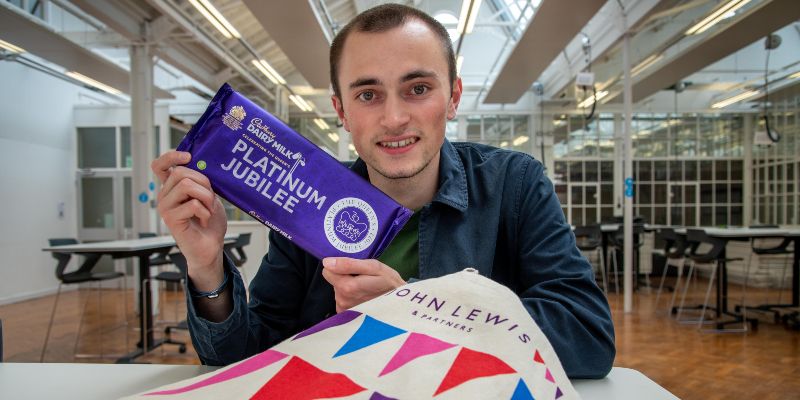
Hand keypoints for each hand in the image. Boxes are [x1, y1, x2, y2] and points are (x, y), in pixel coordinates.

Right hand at [151, 151, 226, 290]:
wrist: (211, 247)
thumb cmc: (209, 222)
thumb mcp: (208, 196)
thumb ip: (201, 182)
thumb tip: (202, 165)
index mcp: (172, 188)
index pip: (160, 165)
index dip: (171, 156)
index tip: (188, 157)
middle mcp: (164, 196)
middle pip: (180, 173)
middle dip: (203, 183)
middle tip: (210, 199)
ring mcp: (165, 207)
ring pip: (186, 185)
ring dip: (205, 197)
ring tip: (208, 210)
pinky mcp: (171, 219)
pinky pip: (192, 204)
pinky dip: (205, 212)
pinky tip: (204, 221)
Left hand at [321, 258, 405, 312]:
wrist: (401, 306)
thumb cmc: (389, 284)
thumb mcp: (373, 267)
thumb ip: (349, 264)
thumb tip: (326, 262)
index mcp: (347, 287)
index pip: (327, 271)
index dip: (340, 267)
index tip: (354, 269)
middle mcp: (342, 301)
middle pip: (333, 281)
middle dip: (346, 277)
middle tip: (363, 279)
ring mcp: (344, 310)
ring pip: (338, 290)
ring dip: (349, 287)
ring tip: (366, 288)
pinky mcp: (347, 316)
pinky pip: (342, 300)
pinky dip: (351, 297)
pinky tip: (364, 297)